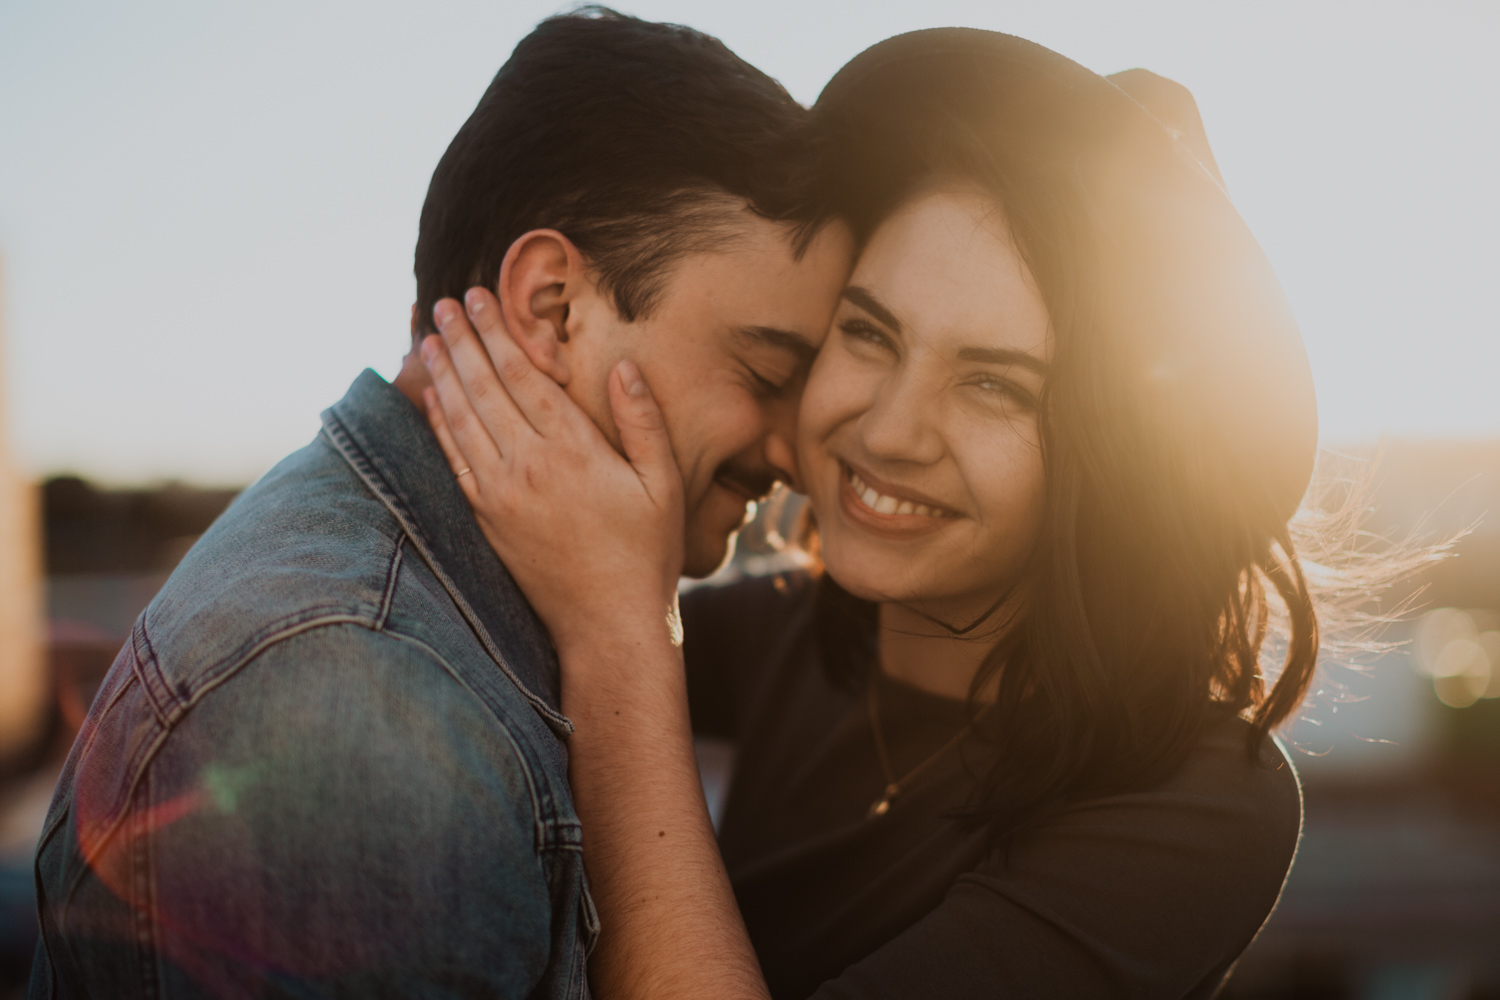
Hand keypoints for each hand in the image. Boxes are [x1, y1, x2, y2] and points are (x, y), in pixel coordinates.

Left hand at [420, 288, 685, 660]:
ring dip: (442, 374)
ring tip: (427, 337)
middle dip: (462, 340)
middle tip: (443, 303)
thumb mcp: (663, 485)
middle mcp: (528, 466)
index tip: (479, 298)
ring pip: (460, 419)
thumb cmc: (646, 552)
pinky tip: (432, 398)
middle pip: (484, 388)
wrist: (609, 625)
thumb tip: (624, 366)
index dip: (498, 332)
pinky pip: (453, 459)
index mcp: (573, 450)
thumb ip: (644, 422)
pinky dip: (438, 423)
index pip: (523, 375)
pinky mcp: (486, 519)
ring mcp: (500, 494)